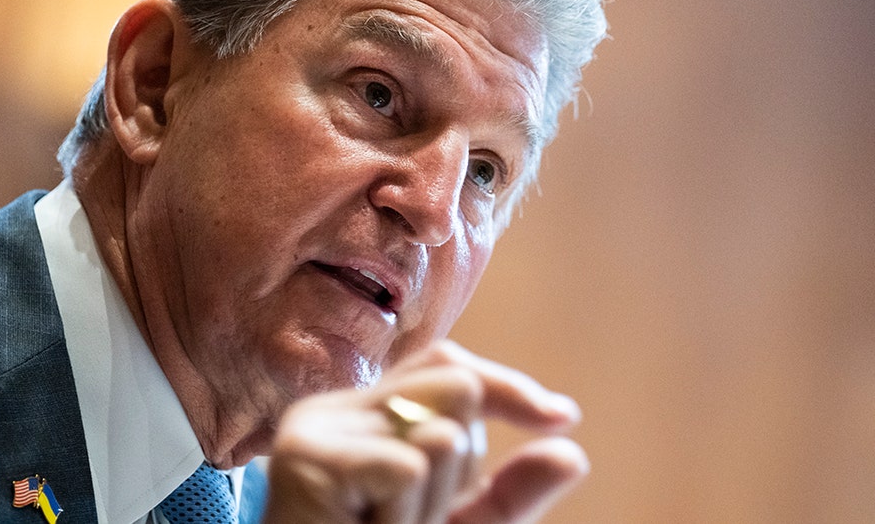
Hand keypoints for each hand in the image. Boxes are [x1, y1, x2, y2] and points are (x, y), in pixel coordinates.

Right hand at [264, 341, 586, 522]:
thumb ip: (510, 493)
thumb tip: (571, 451)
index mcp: (369, 414)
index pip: (448, 365)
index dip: (506, 386)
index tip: (561, 418)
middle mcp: (339, 408)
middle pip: (455, 388)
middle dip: (461, 466)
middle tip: (407, 518)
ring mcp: (315, 425)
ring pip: (440, 431)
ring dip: (432, 503)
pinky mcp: (302, 455)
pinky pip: (407, 467)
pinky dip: (403, 517)